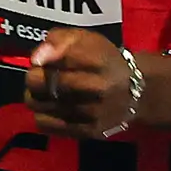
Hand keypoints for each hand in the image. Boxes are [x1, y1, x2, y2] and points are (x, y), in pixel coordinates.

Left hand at [23, 28, 140, 138]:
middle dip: (34, 78)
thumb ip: (58, 40)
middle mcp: (97, 89)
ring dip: (36, 97)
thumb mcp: (85, 39)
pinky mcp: (88, 132)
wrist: (136, 91)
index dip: (40, 61)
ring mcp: (93, 113)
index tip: (43, 62)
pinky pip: (45, 125)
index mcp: (97, 60)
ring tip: (48, 92)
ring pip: (38, 105)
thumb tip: (36, 59)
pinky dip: (43, 115)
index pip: (52, 61)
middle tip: (42, 77)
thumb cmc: (104, 61)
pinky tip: (53, 108)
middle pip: (39, 84)